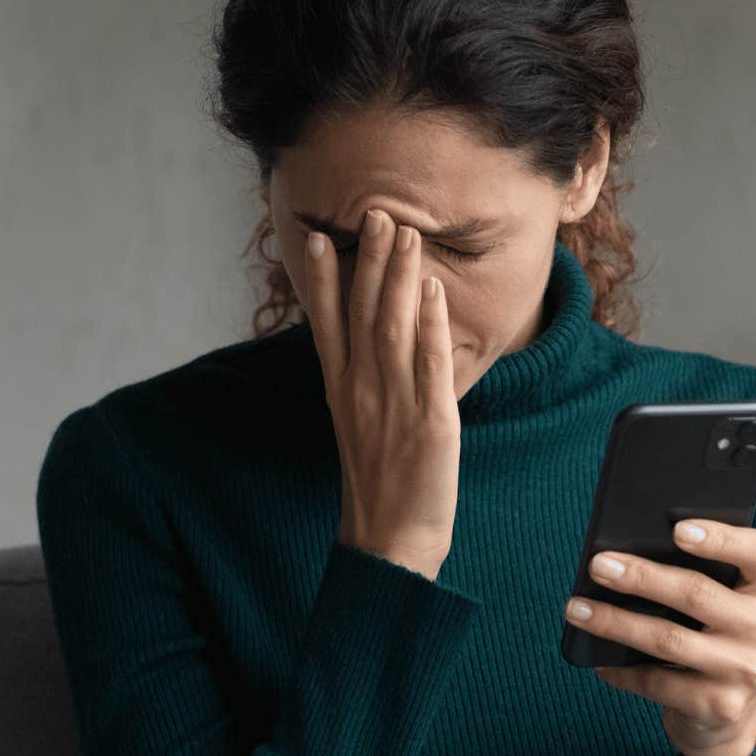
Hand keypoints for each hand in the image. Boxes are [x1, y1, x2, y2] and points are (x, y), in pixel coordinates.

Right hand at [296, 209, 459, 580]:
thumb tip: (366, 345)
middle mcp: (361, 391)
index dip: (323, 280)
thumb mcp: (358, 426)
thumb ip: (360, 382)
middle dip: (369, 262)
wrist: (389, 541)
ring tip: (406, 234)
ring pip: (392, 328)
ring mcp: (393, 404)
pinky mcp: (429, 422)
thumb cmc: (380, 484)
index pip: (327, 325)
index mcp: (342, 391)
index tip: (321, 238)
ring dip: (399, 278)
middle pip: (362, 314)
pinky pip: (427, 365)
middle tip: (376, 214)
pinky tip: (433, 290)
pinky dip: (429, 324)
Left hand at [563, 519, 755, 755]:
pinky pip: (658, 682)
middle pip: (697, 594)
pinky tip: (597, 660)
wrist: (728, 711)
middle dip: (641, 577)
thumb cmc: (710, 632)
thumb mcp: (719, 599)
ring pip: (670, 639)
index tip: (676, 529)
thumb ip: (696, 573)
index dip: (721, 539)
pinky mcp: (721, 705)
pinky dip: (622, 671)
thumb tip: (625, 553)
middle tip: (598, 565)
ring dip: (616, 622)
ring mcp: (747, 670)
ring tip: (576, 609)